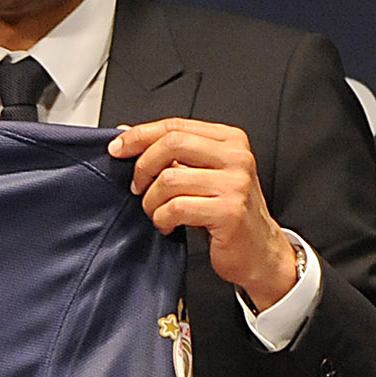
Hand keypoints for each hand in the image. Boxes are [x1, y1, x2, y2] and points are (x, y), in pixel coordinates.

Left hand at [109, 116, 298, 310]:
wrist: (258, 250)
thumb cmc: (225, 214)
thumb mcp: (202, 176)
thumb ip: (172, 155)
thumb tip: (127, 134)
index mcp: (230, 140)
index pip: (176, 126)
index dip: (140, 135)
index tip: (117, 148)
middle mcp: (236, 156)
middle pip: (171, 145)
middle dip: (143, 167)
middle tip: (137, 188)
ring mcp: (235, 183)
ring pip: (169, 179)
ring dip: (151, 201)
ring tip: (157, 212)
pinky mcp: (229, 212)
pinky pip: (177, 208)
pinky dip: (162, 219)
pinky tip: (168, 225)